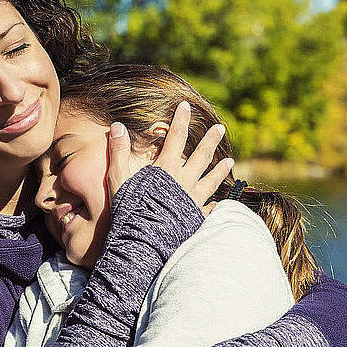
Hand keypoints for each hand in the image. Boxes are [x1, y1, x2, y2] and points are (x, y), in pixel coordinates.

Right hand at [106, 101, 233, 214]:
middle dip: (210, 140)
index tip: (186, 106)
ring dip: (220, 169)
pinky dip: (216, 204)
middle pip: (201, 155)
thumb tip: (117, 125)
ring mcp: (193, 199)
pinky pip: (210, 208)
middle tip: (220, 128)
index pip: (176, 137)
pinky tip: (220, 203)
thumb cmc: (130, 209)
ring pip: (212, 180)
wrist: (145, 241)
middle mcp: (184, 181)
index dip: (181, 120)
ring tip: (230, 160)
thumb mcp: (118, 178)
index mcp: (166, 169)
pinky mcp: (197, 217)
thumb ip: (118, 152)